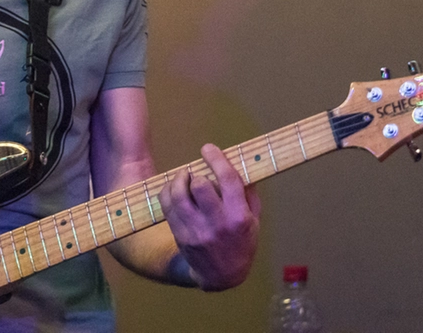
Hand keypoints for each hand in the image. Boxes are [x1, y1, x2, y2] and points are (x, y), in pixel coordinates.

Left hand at [158, 143, 261, 290]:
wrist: (222, 275)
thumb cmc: (241, 243)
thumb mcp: (255, 220)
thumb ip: (249, 193)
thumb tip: (241, 164)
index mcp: (239, 217)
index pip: (227, 180)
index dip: (216, 159)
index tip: (208, 149)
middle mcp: (217, 224)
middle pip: (200, 185)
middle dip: (196, 173)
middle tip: (196, 173)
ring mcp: (196, 231)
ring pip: (178, 195)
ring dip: (179, 180)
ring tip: (184, 178)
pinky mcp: (180, 235)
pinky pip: (167, 206)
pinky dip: (168, 192)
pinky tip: (174, 190)